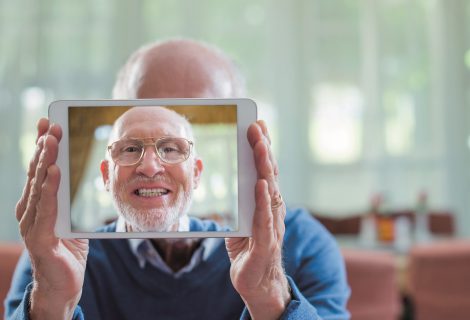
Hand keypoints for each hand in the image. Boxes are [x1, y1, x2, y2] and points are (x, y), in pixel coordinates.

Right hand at [15, 118, 88, 319]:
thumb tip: (93, 173)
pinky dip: (48, 189)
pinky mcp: (38, 238)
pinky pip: (45, 209)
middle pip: (36, 173)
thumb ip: (75, 197)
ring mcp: (31, 224)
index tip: (48, 123)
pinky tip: (52, 172)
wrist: (63, 284)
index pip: (40, 169)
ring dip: (44, 161)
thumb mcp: (74, 217)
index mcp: (38, 204)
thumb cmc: (69, 250)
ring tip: (50, 141)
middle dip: (43, 147)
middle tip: (51, 125)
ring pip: (37, 186)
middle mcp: (30, 210)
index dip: (42, 146)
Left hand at [225, 120, 289, 319]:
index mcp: (265, 204)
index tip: (257, 125)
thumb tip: (234, 181)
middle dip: (263, 149)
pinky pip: (265, 219)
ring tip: (260, 146)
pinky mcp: (266, 243)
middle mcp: (273, 210)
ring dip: (265, 167)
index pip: (265, 171)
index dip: (262, 148)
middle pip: (269, 174)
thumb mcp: (242, 221)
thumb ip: (242, 202)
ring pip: (270, 191)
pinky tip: (260, 185)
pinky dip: (263, 201)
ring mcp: (272, 225)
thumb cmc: (249, 251)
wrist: (258, 284)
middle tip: (257, 126)